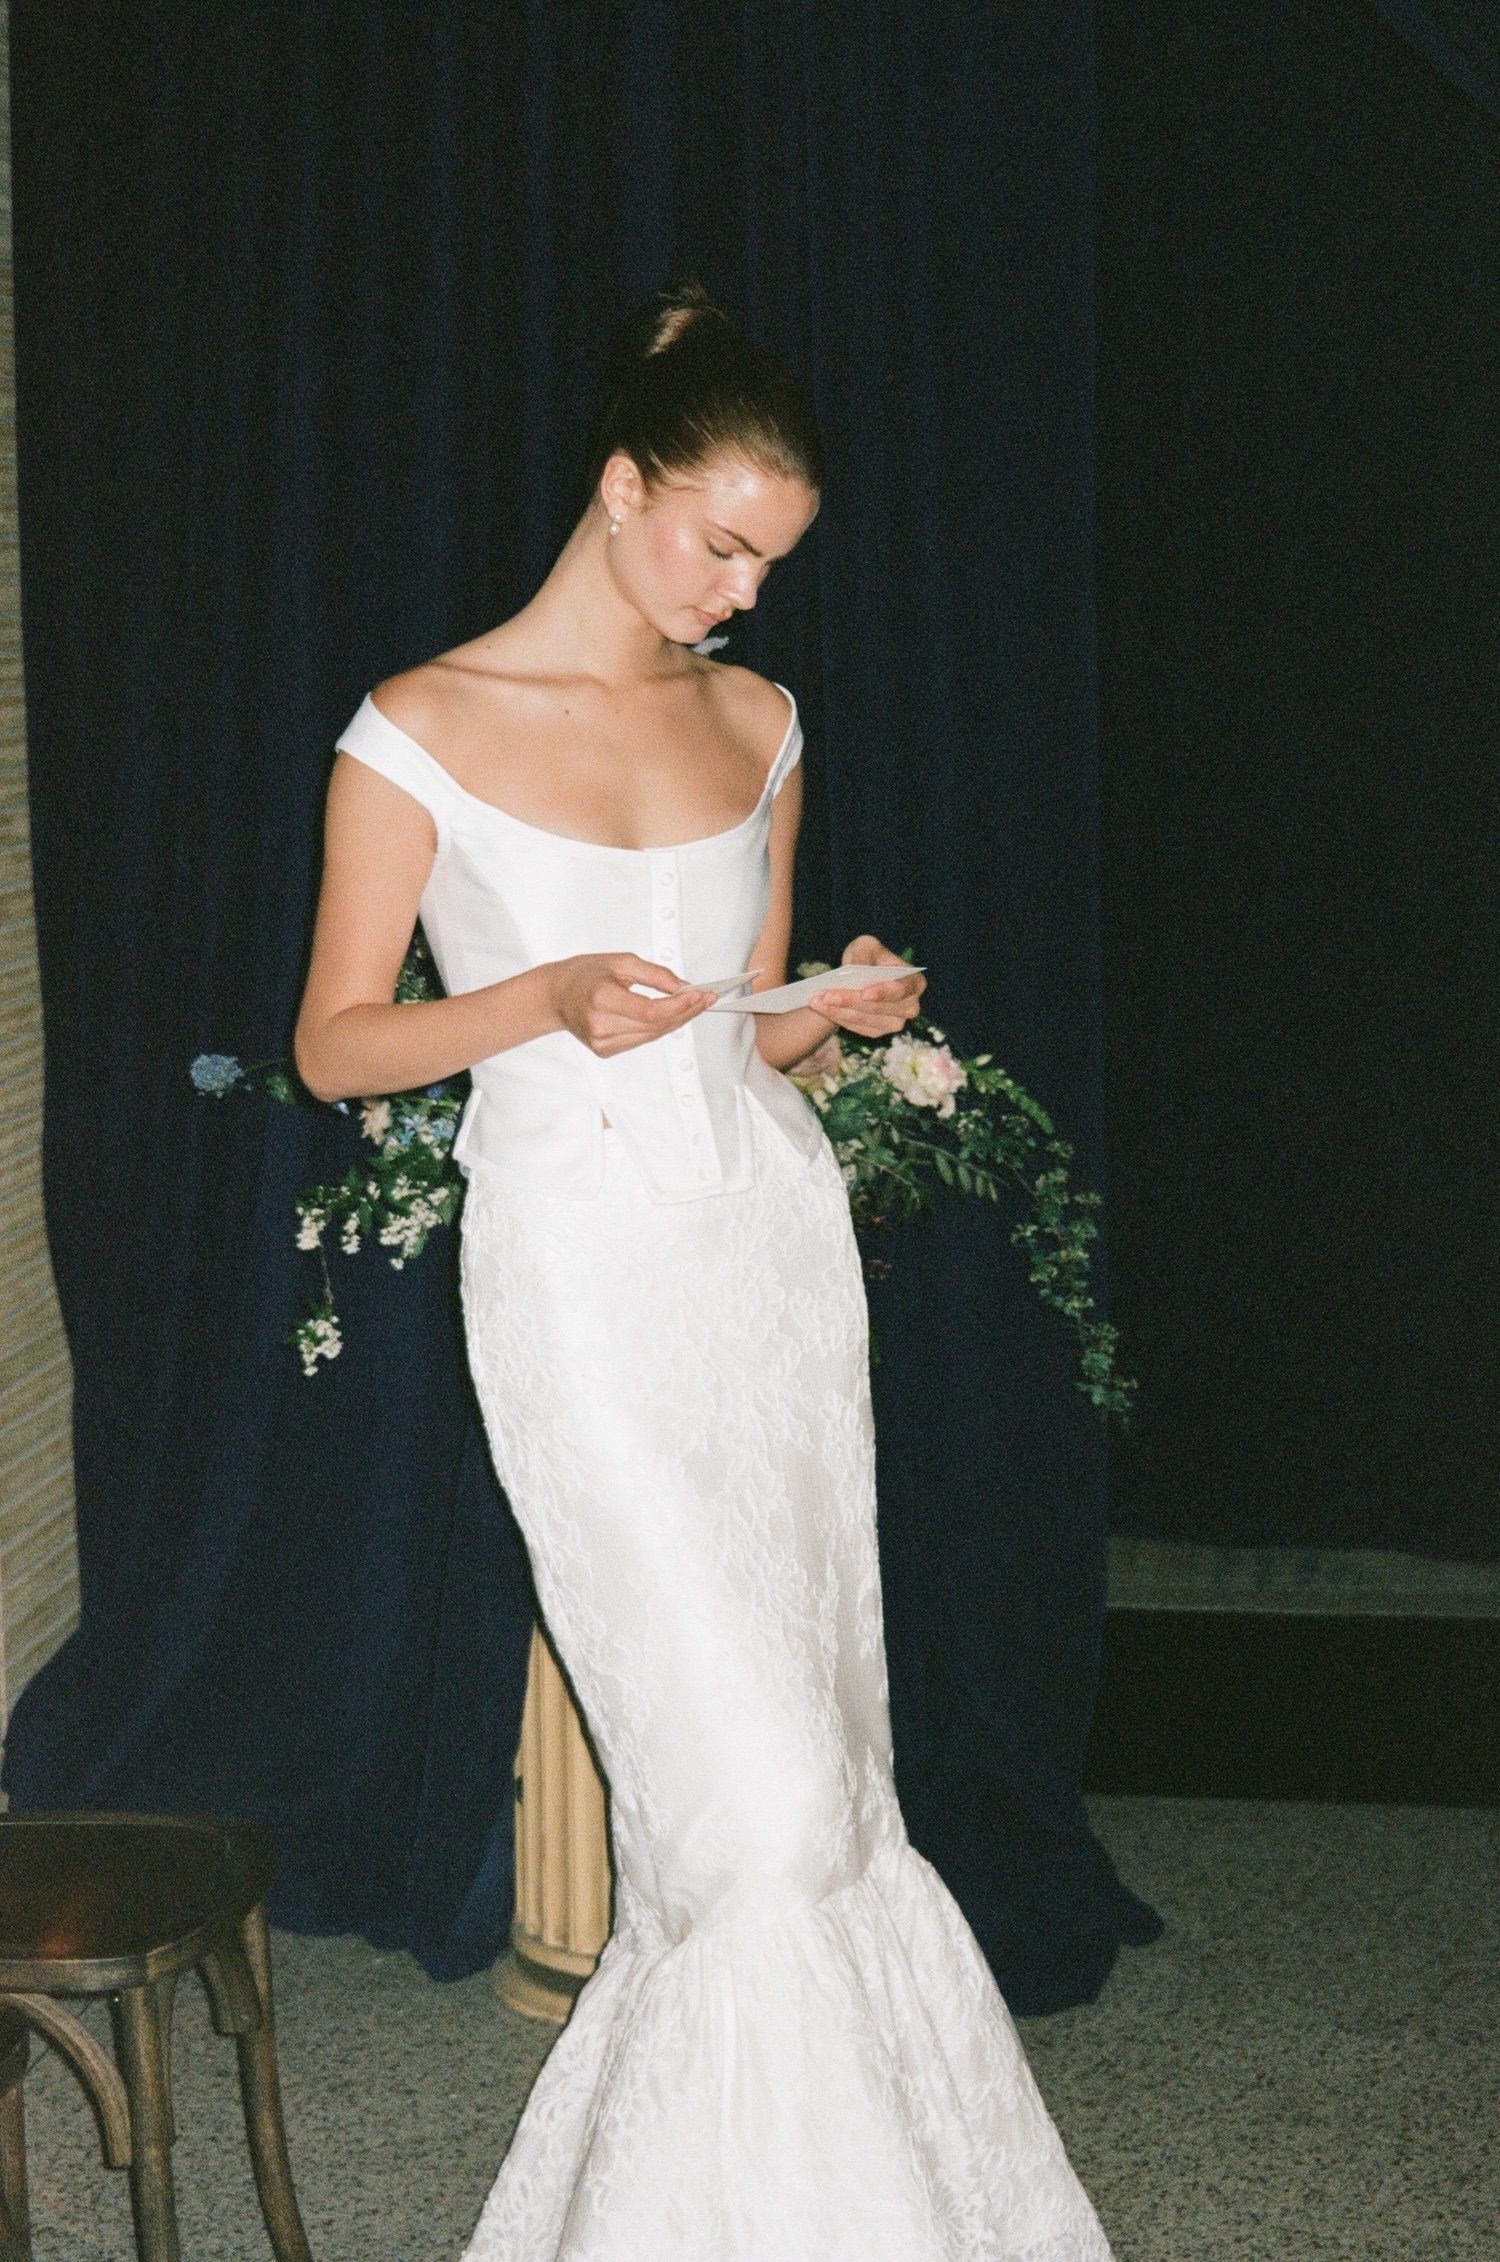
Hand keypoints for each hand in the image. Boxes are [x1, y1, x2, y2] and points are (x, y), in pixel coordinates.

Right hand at [546, 954, 712, 1056]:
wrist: (556, 995)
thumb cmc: (584, 975)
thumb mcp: (621, 961)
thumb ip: (656, 974)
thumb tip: (684, 986)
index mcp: (602, 999)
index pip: (652, 1012)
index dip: (680, 1006)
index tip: (699, 995)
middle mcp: (601, 1025)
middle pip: (657, 1026)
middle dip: (686, 1012)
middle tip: (705, 999)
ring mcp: (602, 1042)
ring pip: (653, 1036)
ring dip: (676, 1021)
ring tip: (692, 1005)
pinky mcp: (605, 1051)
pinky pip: (642, 1040)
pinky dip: (658, 1028)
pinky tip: (668, 1016)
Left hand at [810, 935, 926, 1038]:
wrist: (858, 976)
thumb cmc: (867, 957)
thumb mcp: (866, 946)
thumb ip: (864, 954)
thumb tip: (859, 968)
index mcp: (914, 982)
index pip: (901, 990)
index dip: (883, 993)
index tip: (864, 993)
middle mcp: (910, 1006)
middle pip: (881, 1009)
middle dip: (852, 1001)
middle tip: (827, 995)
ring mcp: (896, 1022)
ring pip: (867, 1021)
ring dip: (841, 1012)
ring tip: (818, 1001)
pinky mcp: (879, 1031)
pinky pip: (859, 1028)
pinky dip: (840, 1018)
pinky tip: (823, 1008)